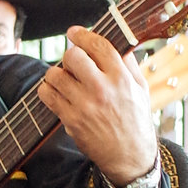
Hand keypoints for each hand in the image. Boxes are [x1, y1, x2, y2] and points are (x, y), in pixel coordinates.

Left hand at [36, 26, 157, 185]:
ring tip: (63, 79)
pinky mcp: (71, 120)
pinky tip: (54, 92)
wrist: (129, 156)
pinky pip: (47, 96)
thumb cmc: (135, 119)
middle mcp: (102, 89)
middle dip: (69, 55)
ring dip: (55, 74)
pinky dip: (46, 90)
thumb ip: (129, 64)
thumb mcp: (141, 89)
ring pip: (55, 75)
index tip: (73, 32)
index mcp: (121, 78)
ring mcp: (84, 105)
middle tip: (72, 62)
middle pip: (72, 57)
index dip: (82, 35)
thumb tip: (118, 42)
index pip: (98, 46)